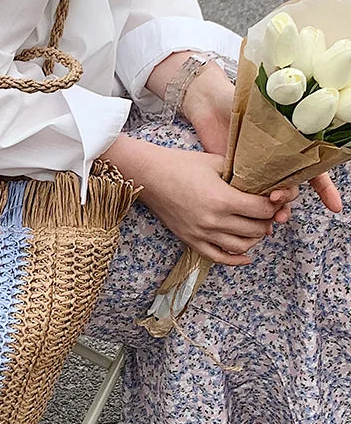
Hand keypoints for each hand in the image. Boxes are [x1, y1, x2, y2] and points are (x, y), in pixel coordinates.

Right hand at [138, 145, 296, 265]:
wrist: (149, 175)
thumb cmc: (182, 164)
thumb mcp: (216, 163)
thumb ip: (242, 174)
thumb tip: (265, 183)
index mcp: (223, 199)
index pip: (263, 209)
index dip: (275, 204)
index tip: (275, 198)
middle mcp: (213, 220)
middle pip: (256, 229)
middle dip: (267, 220)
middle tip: (267, 211)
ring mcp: (201, 233)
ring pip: (241, 247)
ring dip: (254, 238)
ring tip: (255, 227)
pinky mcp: (190, 240)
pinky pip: (218, 257)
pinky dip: (235, 260)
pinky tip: (246, 256)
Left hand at [178, 59, 341, 214]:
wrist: (209, 103)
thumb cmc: (240, 100)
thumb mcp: (267, 109)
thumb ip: (286, 122)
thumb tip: (306, 124)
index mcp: (289, 146)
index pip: (313, 171)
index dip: (325, 190)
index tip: (334, 207)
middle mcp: (274, 161)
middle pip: (289, 186)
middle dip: (288, 198)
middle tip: (277, 199)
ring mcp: (254, 170)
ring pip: (270, 196)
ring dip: (274, 209)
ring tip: (272, 217)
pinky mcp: (234, 176)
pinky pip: (246, 196)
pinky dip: (251, 208)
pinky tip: (253, 216)